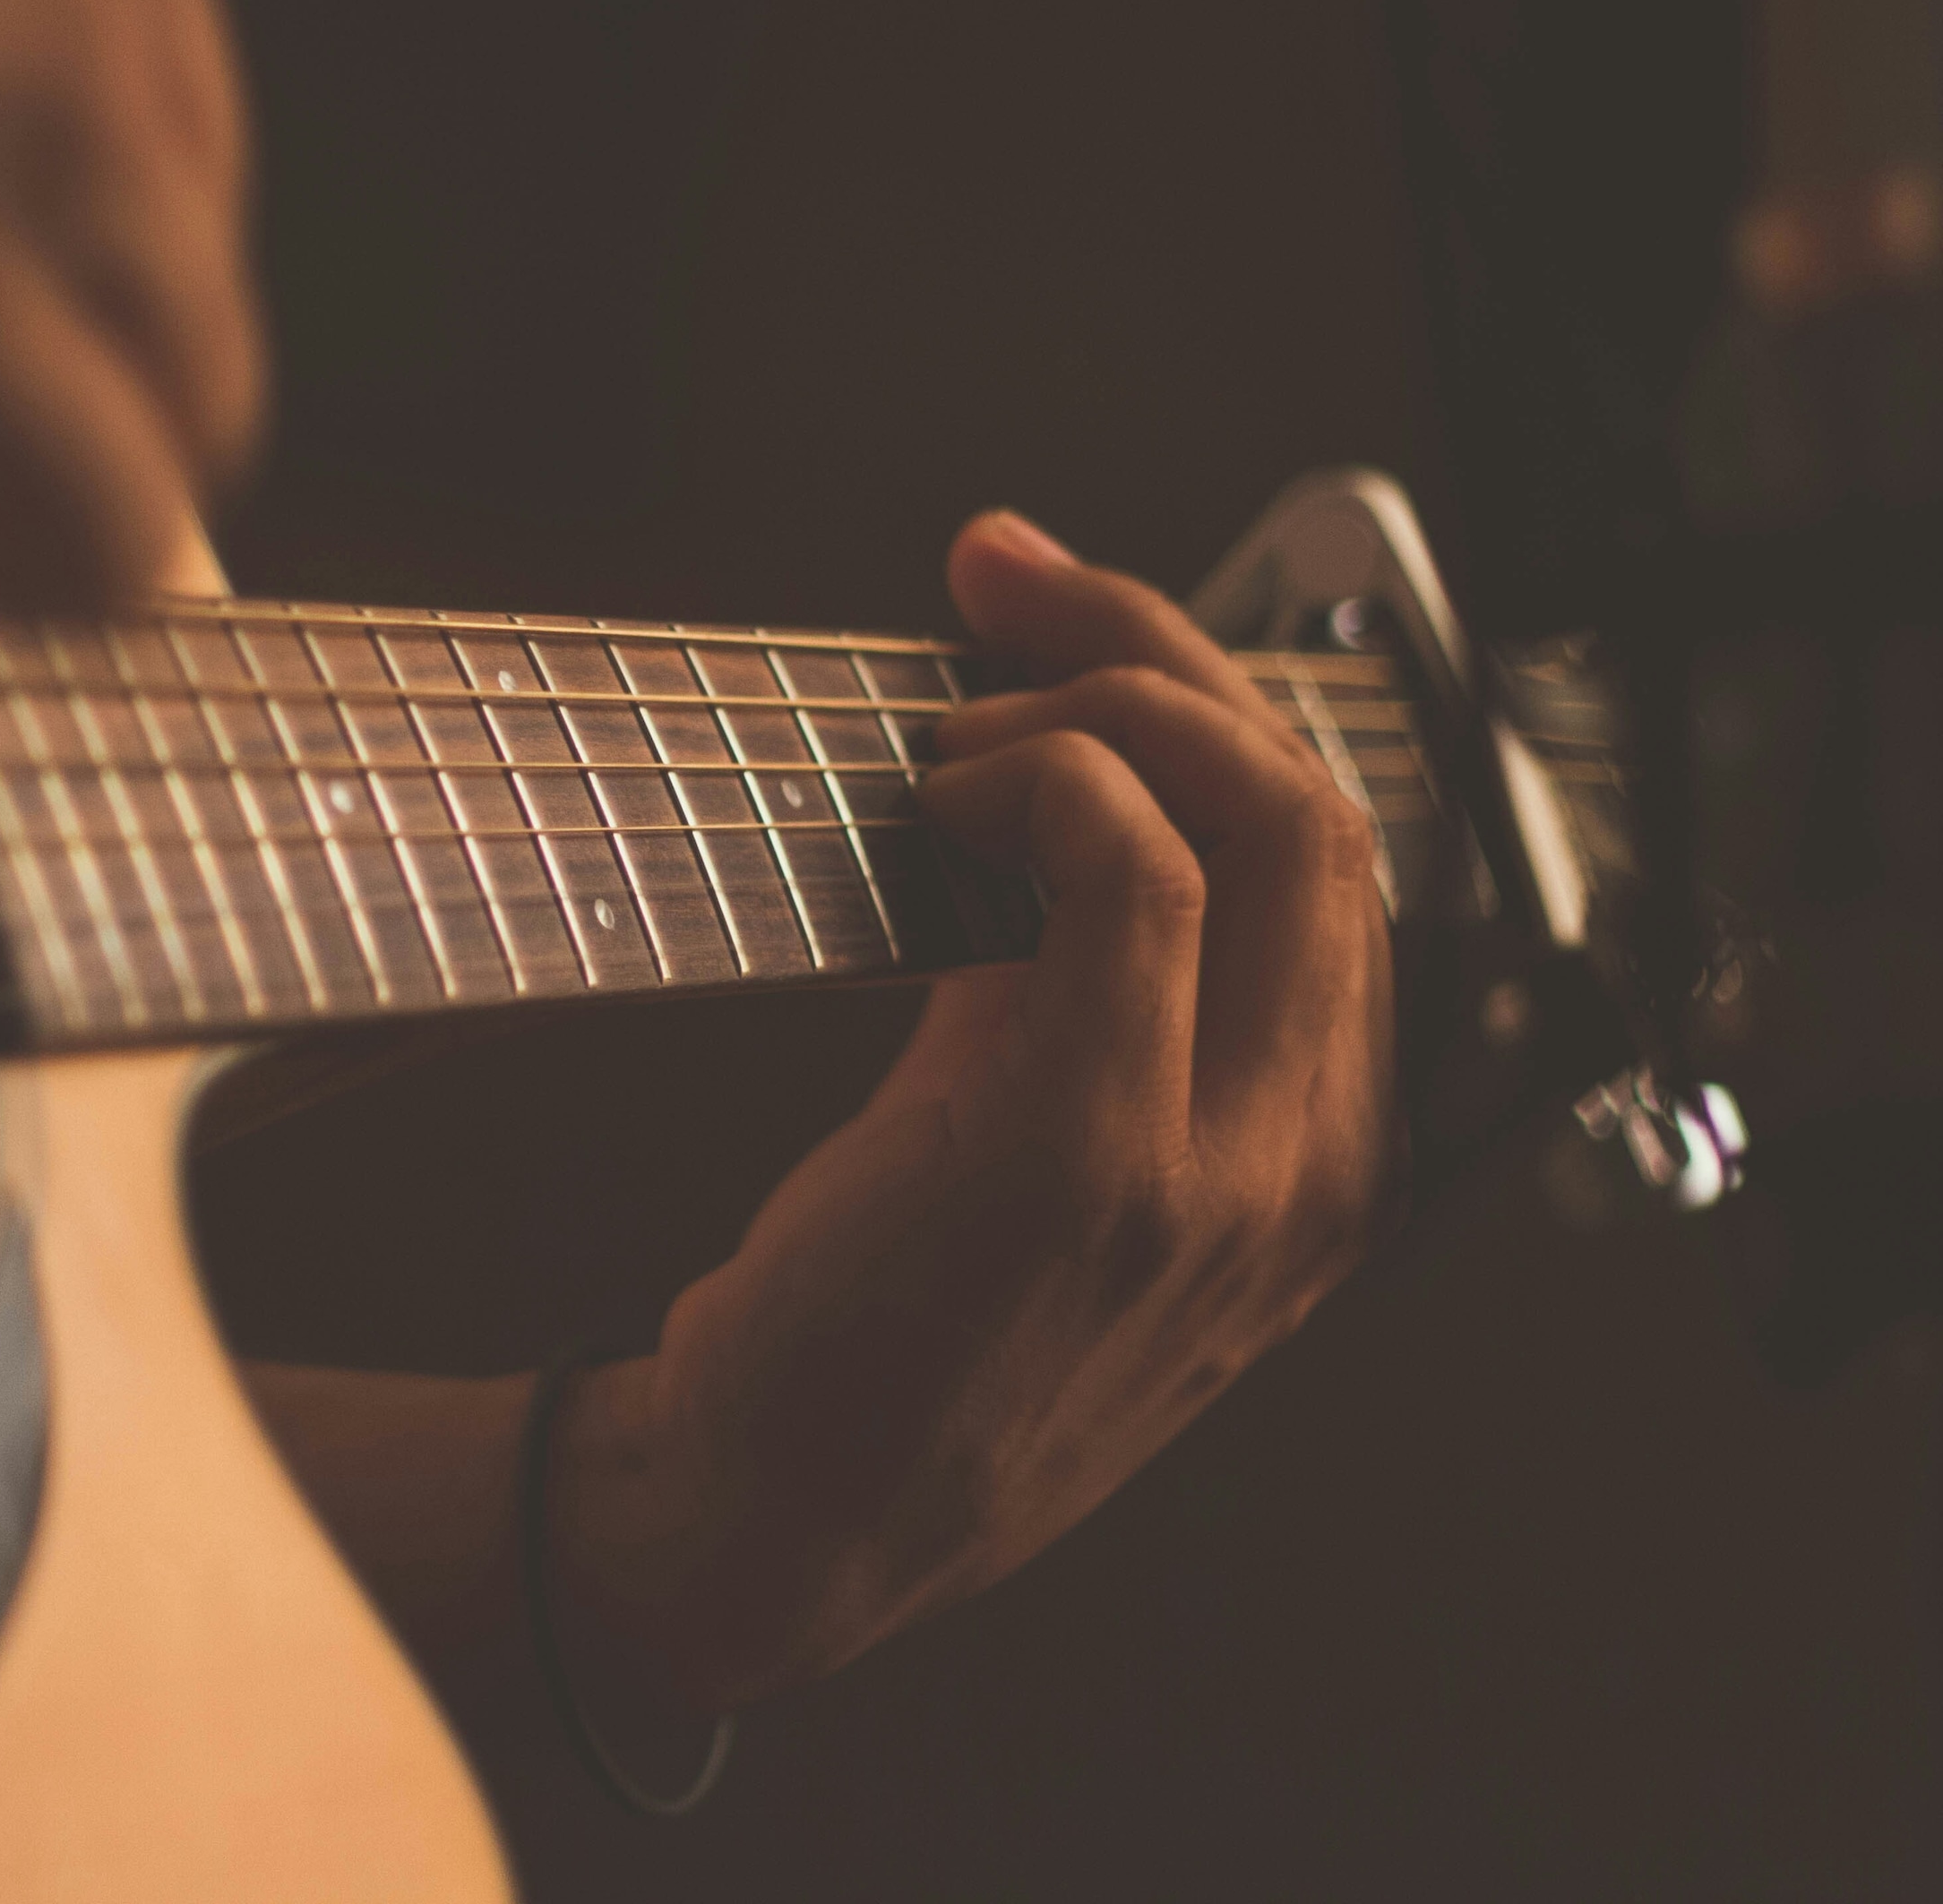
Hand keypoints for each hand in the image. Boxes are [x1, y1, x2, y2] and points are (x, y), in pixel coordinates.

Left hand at [554, 511, 1396, 1711]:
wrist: (773, 1524)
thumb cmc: (881, 1334)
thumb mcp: (1044, 1161)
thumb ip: (1089, 996)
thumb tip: (1049, 784)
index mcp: (1316, 1168)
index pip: (1339, 864)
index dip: (1210, 701)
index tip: (1063, 618)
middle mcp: (1308, 1169)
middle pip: (1324, 810)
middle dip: (1166, 649)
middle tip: (1009, 588)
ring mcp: (1219, 1168)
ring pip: (1258, 817)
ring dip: (1096, 704)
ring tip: (955, 728)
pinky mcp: (1089, 1152)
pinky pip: (1131, 874)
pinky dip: (1043, 783)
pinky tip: (945, 802)